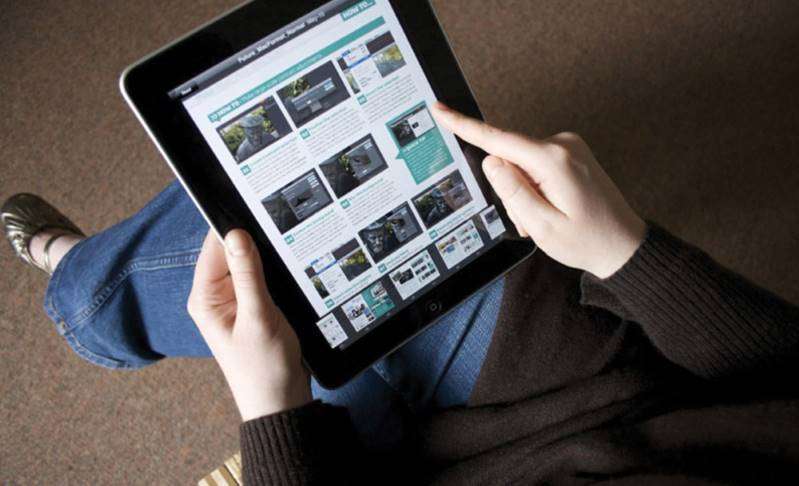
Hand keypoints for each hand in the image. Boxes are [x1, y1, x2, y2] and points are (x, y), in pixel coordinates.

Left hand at [188, 229, 310, 420]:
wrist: (281, 401)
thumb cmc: (264, 368)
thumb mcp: (258, 317)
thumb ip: (248, 274)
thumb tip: (236, 234)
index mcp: (205, 298)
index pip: (214, 248)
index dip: (234, 227)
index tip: (256, 208)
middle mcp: (216, 296)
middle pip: (231, 251)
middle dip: (254, 241)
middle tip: (278, 233)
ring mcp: (235, 300)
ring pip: (249, 262)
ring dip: (265, 257)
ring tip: (284, 253)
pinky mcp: (253, 305)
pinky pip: (260, 277)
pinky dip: (272, 271)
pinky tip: (286, 269)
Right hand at [432, 102, 645, 278]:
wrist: (623, 245)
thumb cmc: (586, 240)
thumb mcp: (541, 225)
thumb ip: (511, 192)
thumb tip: (491, 161)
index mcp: (552, 161)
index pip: (498, 140)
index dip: (464, 126)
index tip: (441, 109)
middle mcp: (562, 145)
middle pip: (508, 159)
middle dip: (511, 191)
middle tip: (532, 221)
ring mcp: (568, 147)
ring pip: (520, 166)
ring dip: (524, 194)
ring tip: (547, 218)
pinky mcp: (570, 153)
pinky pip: (535, 167)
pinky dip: (535, 189)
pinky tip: (552, 208)